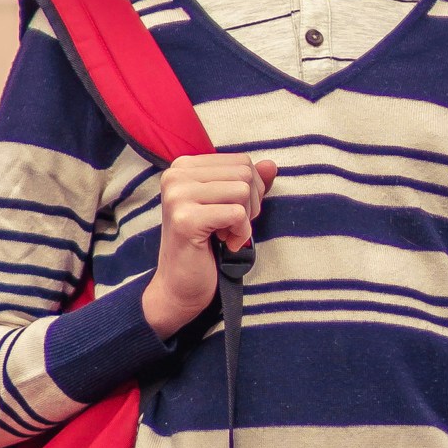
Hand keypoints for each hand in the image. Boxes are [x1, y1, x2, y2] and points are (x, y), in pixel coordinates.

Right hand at [142, 152, 277, 337]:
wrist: (179, 285)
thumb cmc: (204, 246)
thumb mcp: (228, 207)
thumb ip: (248, 184)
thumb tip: (271, 164)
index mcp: (183, 167)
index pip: (241, 161)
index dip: (252, 189)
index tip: (233, 214)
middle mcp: (175, 176)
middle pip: (244, 173)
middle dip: (251, 204)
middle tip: (232, 227)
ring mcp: (178, 196)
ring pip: (243, 190)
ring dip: (245, 220)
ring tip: (226, 235)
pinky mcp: (186, 219)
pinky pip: (237, 214)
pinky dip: (241, 233)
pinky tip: (226, 244)